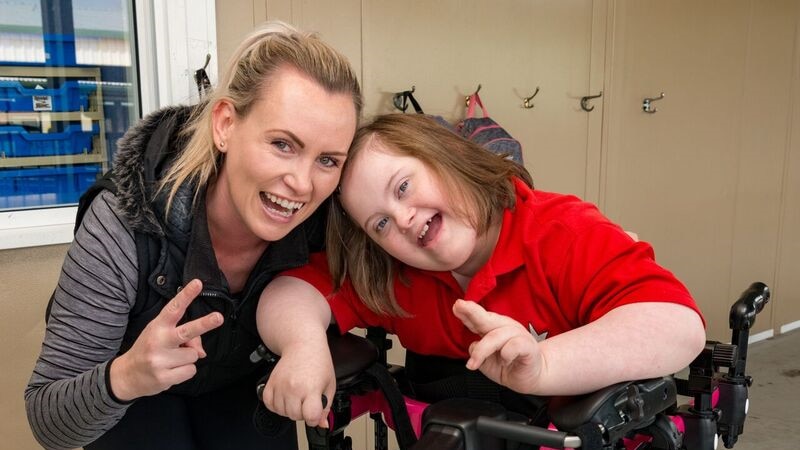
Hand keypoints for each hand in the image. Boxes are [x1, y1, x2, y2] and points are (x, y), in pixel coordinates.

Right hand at [109, 279, 222, 400]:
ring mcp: (159, 360)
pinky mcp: (163, 378)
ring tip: (172, 360)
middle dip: (204, 324)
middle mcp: (158, 341)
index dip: (186, 295)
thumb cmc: (150, 350)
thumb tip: (201, 353)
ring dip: (188, 358)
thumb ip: (184, 338)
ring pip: (193, 355)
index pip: (174, 308)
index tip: (198, 283)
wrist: (126, 376)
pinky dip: (185, 372)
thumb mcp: (162, 337)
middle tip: (219, 317)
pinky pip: (190, 371)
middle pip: (187, 331)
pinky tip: (171, 371)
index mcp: (158, 326)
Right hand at [260, 336, 335, 427]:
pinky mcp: (270, 383)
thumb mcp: (329, 385)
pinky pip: (269, 404)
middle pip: (295, 416)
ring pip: (282, 412)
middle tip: (307, 400)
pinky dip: (276, 404)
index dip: (314, 418)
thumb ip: (326, 407)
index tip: (316, 411)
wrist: (303, 345)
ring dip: (290, 408)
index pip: (310, 417)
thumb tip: (322, 424)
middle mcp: (294, 388)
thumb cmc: (318, 362)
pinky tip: (286, 396)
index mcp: (311, 389)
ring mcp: (280, 386)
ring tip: (297, 395)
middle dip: (303, 412)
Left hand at [453, 299, 543, 393]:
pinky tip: (505, 362)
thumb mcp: (486, 361)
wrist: (531, 376)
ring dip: (481, 351)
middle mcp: (505, 327)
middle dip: (472, 311)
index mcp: (494, 328)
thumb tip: (473, 345)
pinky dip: (506, 355)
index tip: (456, 306)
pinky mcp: (528, 346)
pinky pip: (513, 347)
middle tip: (459, 305)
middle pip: (486, 318)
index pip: (478, 318)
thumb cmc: (508, 365)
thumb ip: (478, 351)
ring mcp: (517, 335)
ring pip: (495, 337)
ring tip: (472, 365)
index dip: (467, 312)